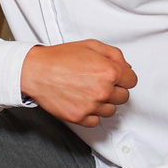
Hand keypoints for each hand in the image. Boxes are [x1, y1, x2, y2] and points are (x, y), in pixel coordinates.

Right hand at [20, 41, 136, 126]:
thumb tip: (126, 68)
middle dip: (114, 90)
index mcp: (109, 71)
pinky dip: (91, 114)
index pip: (132, 81)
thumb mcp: (91, 45)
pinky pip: (96, 121)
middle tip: (98, 84)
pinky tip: (83, 103)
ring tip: (89, 93)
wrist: (35, 71)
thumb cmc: (59, 58)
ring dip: (104, 103)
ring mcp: (91, 106)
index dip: (123, 78)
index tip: (115, 78)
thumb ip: (114, 55)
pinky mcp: (79, 117)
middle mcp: (102, 90)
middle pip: (123, 97)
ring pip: (111, 111)